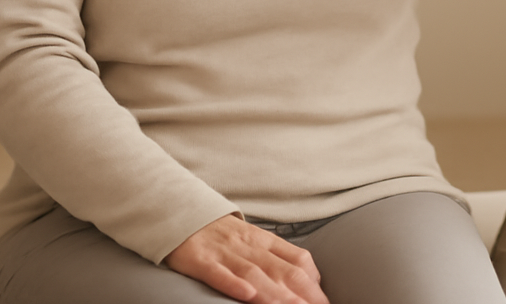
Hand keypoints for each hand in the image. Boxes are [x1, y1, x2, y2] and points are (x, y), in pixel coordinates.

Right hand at [165, 214, 328, 303]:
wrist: (182, 211)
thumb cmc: (221, 233)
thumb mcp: (253, 239)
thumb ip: (278, 255)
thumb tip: (309, 277)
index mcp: (264, 240)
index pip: (297, 258)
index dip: (313, 282)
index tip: (324, 301)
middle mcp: (249, 245)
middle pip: (281, 269)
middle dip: (302, 293)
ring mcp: (225, 252)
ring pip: (254, 273)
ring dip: (276, 294)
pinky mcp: (201, 260)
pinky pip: (219, 273)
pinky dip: (234, 284)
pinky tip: (247, 296)